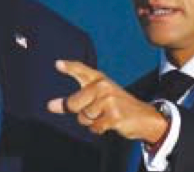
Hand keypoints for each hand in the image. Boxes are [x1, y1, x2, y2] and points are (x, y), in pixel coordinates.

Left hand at [48, 60, 167, 143]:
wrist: (143, 117)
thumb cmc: (113, 105)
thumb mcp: (94, 98)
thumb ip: (72, 100)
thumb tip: (49, 106)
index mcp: (98, 79)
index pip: (81, 70)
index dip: (69, 67)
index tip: (57, 64)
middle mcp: (103, 86)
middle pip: (73, 104)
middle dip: (78, 111)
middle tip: (95, 110)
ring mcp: (109, 100)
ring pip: (83, 117)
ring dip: (91, 121)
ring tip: (105, 115)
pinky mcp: (114, 115)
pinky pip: (94, 127)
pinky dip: (98, 129)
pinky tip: (109, 123)